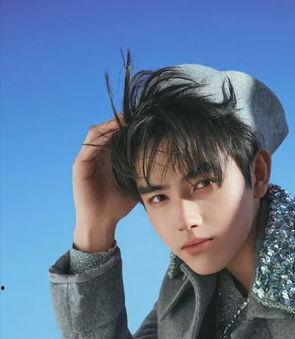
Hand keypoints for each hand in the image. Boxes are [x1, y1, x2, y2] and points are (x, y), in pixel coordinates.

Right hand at [72, 115, 137, 250]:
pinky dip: (100, 135)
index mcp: (109, 157)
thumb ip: (142, 170)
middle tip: (138, 112)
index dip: (130, 125)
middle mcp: (97, 155)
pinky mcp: (80, 165)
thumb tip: (167, 161)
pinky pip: (89, 145)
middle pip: (108, 129)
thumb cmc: (118, 206)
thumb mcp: (134, 183)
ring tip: (126, 117)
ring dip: (111, 124)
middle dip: (121, 120)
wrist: (102, 223)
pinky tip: (113, 130)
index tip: (147, 118)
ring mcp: (87, 159)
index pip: (118, 134)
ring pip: (98, 133)